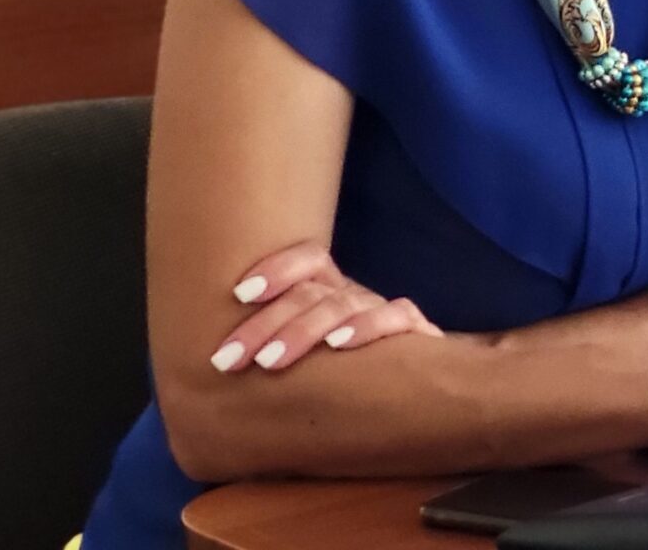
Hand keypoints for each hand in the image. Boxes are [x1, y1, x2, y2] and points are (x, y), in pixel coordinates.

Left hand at [208, 240, 442, 374]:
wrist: (434, 387)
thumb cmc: (356, 377)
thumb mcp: (314, 359)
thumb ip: (280, 350)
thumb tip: (214, 372)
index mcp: (332, 292)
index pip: (309, 259)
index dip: (277, 268)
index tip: (238, 295)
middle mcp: (357, 296)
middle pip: (311, 292)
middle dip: (264, 324)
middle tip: (227, 359)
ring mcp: (385, 312)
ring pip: (343, 305)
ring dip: (302, 331)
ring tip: (268, 362)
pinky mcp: (417, 333)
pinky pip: (395, 317)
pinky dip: (367, 327)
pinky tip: (340, 345)